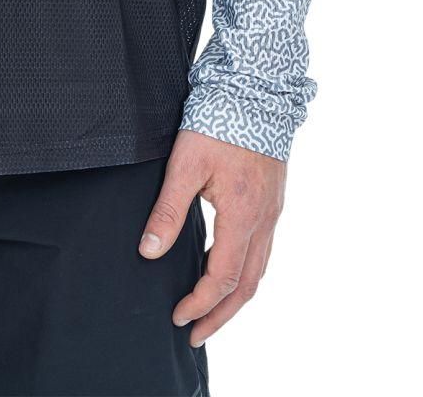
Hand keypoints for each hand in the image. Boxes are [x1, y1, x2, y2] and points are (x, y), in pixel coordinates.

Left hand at [137, 127, 286, 348]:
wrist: (258, 87)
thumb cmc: (219, 119)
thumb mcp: (185, 163)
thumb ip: (168, 211)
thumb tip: (148, 252)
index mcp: (243, 214)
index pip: (222, 277)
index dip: (200, 303)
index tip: (178, 316)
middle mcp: (265, 219)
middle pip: (247, 285)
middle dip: (221, 315)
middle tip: (196, 335)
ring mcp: (273, 210)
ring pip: (260, 269)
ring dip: (235, 296)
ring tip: (212, 312)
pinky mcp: (274, 198)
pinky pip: (264, 249)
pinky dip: (246, 271)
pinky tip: (229, 269)